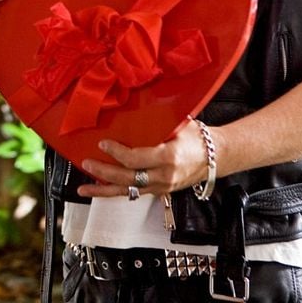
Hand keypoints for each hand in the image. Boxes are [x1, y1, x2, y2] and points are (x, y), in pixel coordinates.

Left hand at [76, 118, 212, 197]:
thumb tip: (135, 108)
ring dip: (104, 191)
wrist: (217, 157)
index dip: (116, 152)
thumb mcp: (180, 125)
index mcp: (168, 157)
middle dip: (104, 172)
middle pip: (128, 178)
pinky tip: (102, 190)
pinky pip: (134, 194)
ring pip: (128, 192)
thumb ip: (158, 122)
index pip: (136, 159)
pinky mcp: (161, 191)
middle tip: (87, 164)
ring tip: (84, 189)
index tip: (103, 143)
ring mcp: (162, 186)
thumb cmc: (199, 138)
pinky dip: (116, 192)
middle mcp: (164, 176)